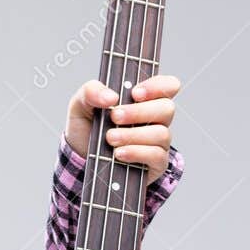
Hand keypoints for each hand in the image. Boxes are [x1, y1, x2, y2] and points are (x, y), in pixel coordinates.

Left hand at [64, 74, 180, 185]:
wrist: (82, 159)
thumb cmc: (88, 127)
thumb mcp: (81, 104)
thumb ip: (91, 91)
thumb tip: (111, 97)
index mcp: (144, 98)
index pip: (168, 85)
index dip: (157, 86)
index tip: (134, 94)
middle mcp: (156, 119)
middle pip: (166, 109)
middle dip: (138, 112)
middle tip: (114, 117)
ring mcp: (158, 142)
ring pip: (161, 133)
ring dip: (133, 135)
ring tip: (110, 138)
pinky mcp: (156, 163)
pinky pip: (157, 155)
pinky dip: (136, 153)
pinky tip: (118, 154)